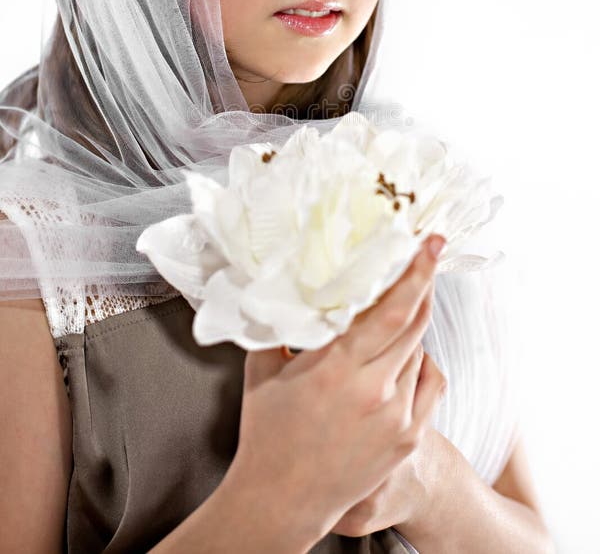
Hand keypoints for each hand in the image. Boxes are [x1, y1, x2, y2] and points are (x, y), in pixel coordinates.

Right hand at [226, 234, 447, 543]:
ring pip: (419, 349)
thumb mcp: (263, 370)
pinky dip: (422, 361)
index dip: (413, 272)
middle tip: (428, 253)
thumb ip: (281, 328)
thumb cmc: (267, 433)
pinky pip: (430, 382)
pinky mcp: (409, 437)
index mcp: (335, 368)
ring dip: (413, 323)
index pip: (387, 308)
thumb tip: (288, 288)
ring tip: (397, 310)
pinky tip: (406, 355)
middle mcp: (372, 389)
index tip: (429, 243)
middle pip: (414, 321)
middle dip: (425, 282)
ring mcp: (396, 416)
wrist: (282, 501)